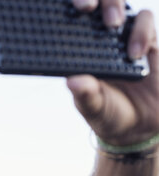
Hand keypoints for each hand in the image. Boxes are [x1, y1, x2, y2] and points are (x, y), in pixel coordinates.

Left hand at [67, 0, 158, 145]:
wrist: (141, 125)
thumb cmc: (109, 114)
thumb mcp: (94, 108)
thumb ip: (86, 95)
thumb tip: (72, 81)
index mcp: (76, 51)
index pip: (67, 21)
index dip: (67, 7)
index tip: (68, 9)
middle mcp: (96, 38)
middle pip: (94, 2)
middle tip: (87, 8)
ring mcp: (122, 36)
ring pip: (118, 3)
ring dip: (115, 9)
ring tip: (114, 32)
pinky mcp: (146, 39)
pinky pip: (145, 20)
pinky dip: (141, 31)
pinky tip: (137, 52)